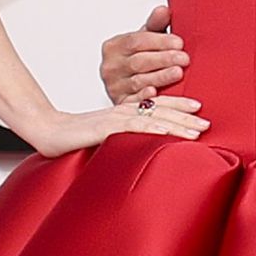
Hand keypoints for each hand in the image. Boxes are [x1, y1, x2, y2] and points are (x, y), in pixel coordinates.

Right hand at [19, 102, 201, 156]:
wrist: (48, 132)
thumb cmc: (74, 137)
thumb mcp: (105, 137)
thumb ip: (124, 138)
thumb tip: (144, 149)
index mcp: (124, 112)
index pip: (156, 106)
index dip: (178, 107)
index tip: (199, 110)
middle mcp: (122, 111)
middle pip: (160, 110)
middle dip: (185, 116)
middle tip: (207, 122)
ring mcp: (114, 118)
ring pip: (152, 117)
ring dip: (177, 123)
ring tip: (198, 129)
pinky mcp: (105, 127)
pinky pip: (133, 126)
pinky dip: (152, 127)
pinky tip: (167, 130)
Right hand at [102, 5, 190, 107]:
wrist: (125, 85)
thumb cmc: (139, 59)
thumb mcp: (145, 40)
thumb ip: (155, 25)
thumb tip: (164, 10)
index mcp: (113, 46)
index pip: (136, 41)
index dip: (159, 41)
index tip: (179, 42)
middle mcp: (110, 66)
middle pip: (138, 61)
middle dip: (164, 59)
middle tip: (184, 58)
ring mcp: (114, 86)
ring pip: (138, 81)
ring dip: (160, 76)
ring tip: (178, 72)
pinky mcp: (120, 104)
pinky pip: (133, 101)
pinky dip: (144, 96)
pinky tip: (156, 92)